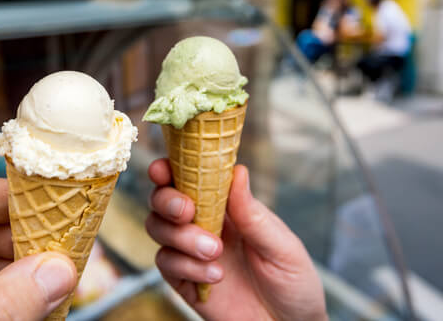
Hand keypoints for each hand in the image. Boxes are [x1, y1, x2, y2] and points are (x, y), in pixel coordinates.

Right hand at [146, 160, 326, 320]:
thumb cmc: (293, 282)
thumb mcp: (282, 246)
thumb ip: (253, 213)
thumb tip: (238, 171)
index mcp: (226, 206)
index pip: (189, 178)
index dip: (170, 169)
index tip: (164, 169)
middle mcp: (203, 224)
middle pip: (162, 200)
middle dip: (168, 201)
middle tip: (188, 212)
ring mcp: (190, 252)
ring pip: (158, 229)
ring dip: (182, 237)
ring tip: (215, 252)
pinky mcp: (184, 280)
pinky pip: (166, 264)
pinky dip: (186, 266)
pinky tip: (215, 276)